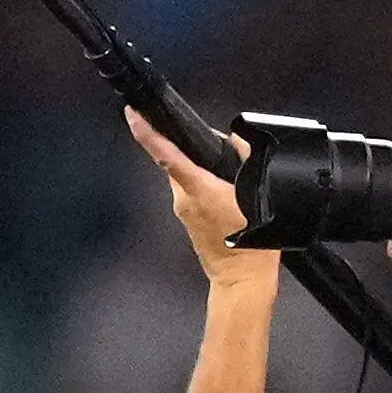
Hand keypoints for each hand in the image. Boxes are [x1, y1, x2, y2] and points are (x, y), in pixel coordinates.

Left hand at [127, 111, 275, 287]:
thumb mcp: (258, 190)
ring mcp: (183, 211)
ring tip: (230, 177)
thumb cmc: (251, 242)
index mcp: (197, 189)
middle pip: (178, 162)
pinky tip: (227, 192)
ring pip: (187, 177)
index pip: (166, 155)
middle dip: (192, 148)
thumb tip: (234, 141)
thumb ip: (244, 160)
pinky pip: (192, 191)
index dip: (147, 133)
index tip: (133, 115)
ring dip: (202, 168)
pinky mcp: (188, 219)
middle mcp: (183, 200)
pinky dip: (205, 184)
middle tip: (219, 147)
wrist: (241, 277)